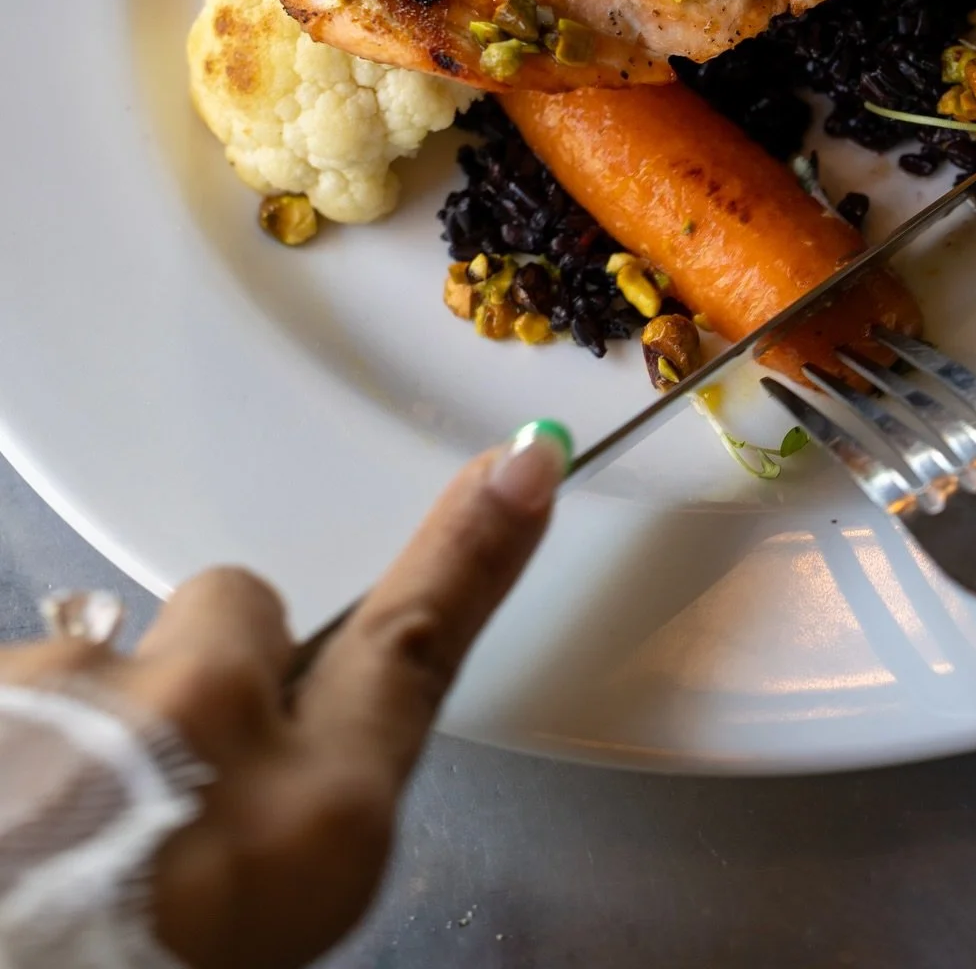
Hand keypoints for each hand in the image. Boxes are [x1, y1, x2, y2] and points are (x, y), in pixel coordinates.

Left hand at [0, 420, 569, 968]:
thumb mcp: (273, 917)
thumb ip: (297, 814)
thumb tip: (275, 756)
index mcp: (312, 820)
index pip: (414, 646)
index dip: (472, 549)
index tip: (519, 464)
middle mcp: (213, 726)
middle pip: (238, 608)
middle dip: (210, 662)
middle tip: (158, 771)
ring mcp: (90, 697)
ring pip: (117, 657)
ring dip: (99, 719)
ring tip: (63, 822)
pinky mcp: (5, 679)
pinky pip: (27, 686)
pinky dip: (21, 738)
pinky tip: (17, 810)